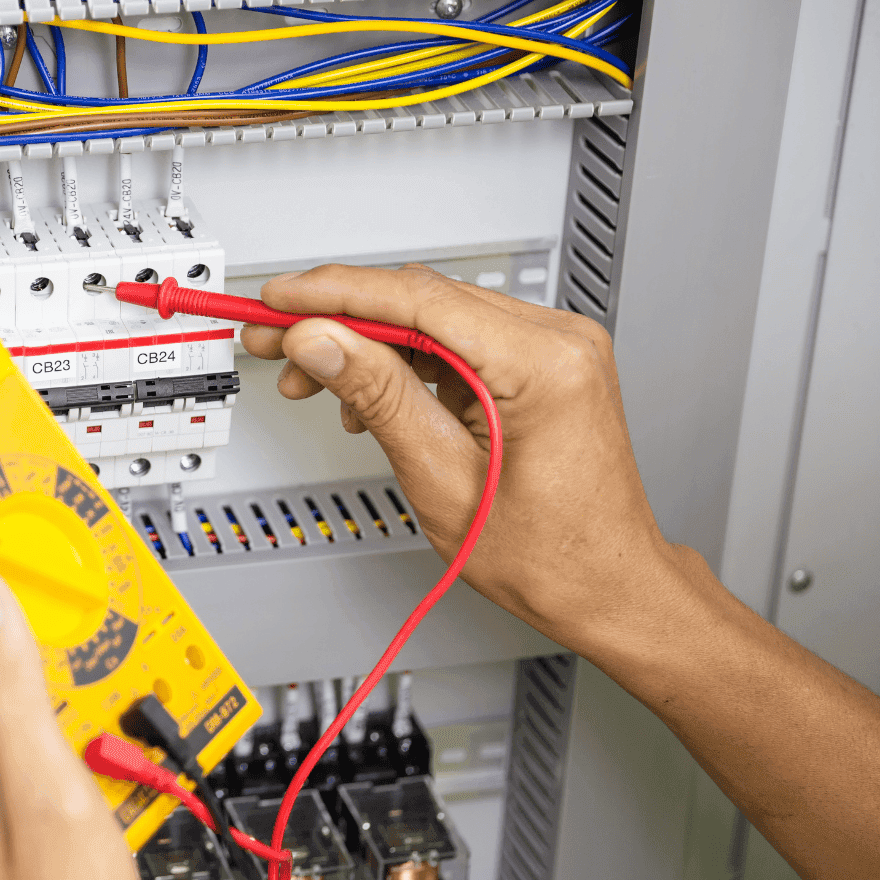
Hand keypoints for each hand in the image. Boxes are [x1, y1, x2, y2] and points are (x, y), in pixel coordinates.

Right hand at [241, 264, 695, 656]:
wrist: (604, 586)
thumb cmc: (551, 556)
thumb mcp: (441, 478)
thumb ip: (378, 396)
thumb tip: (323, 340)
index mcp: (545, 364)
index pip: (419, 299)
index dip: (336, 294)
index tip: (280, 299)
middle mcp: (558, 341)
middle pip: (422, 300)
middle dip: (339, 319)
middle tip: (275, 338)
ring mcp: (553, 349)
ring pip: (433, 318)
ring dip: (365, 343)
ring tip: (311, 377)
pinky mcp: (540, 364)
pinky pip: (456, 343)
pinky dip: (402, 361)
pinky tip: (364, 394)